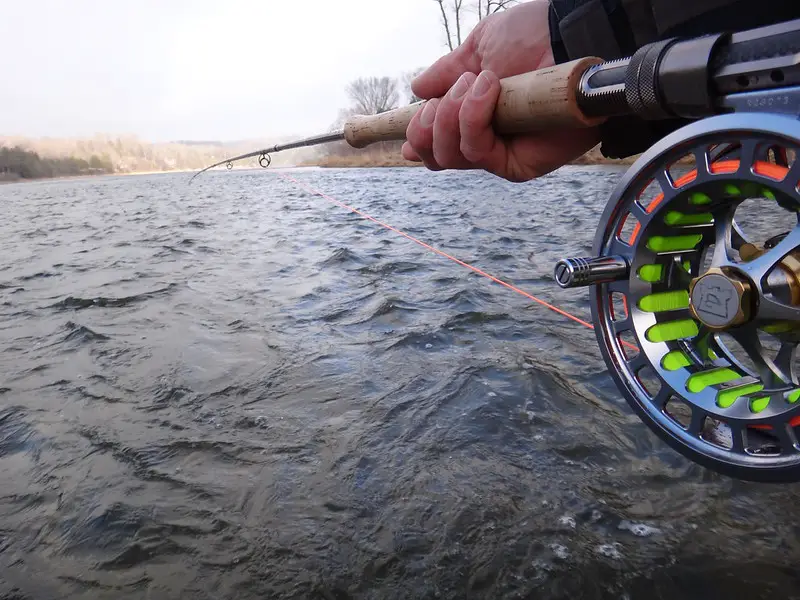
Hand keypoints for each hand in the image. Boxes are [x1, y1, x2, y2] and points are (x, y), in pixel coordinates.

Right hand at [402, 0, 599, 181]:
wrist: (568, 38)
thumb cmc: (534, 38)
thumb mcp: (479, 48)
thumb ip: (447, 71)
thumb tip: (418, 89)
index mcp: (473, 118)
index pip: (436, 145)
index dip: (417, 139)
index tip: (412, 124)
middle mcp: (485, 141)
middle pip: (435, 157)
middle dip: (426, 124)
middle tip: (451, 93)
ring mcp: (500, 155)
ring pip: (450, 156)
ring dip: (451, 115)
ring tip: (478, 83)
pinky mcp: (517, 166)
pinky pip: (476, 151)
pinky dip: (472, 118)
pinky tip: (487, 91)